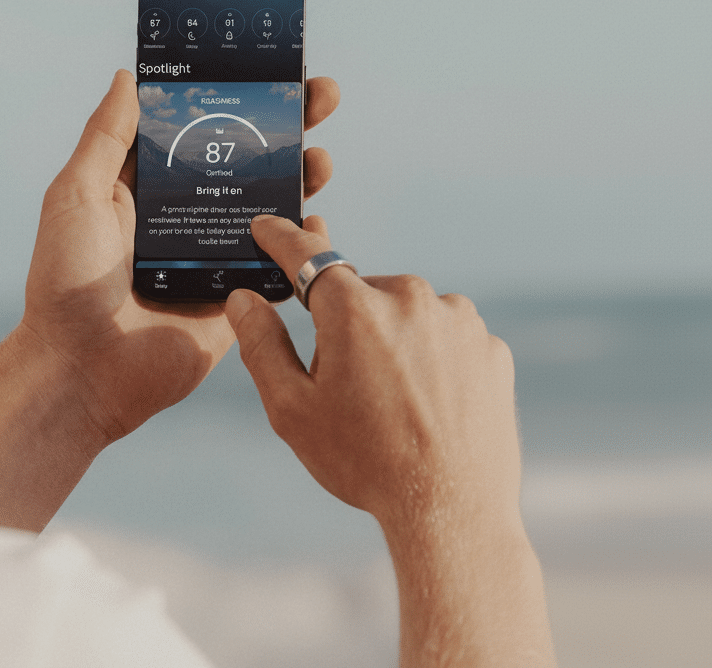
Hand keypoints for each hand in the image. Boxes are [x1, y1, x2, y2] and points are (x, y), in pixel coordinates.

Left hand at [18, 70, 339, 445]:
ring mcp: (212, 260)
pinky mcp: (234, 302)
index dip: (232, 101)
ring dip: (300, 179)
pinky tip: (318, 221)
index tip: (269, 69)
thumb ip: (106, 138)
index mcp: (145, 191)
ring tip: (320, 157)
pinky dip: (303, 245)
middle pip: (244, 164)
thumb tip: (129, 76)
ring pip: (269, 210)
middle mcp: (182, 220)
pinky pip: (277, 268)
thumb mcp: (76, 195)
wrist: (79, 370)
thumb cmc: (64, 282)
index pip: (197, 132)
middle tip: (321, 96)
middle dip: (285, 129)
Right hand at [225, 214, 519, 525]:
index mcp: (353, 308)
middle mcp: (410, 298)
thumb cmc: (363, 461)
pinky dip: (432, 362)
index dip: (281, 237)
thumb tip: (243, 299)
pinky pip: (447, 340)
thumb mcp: (292, 409)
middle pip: (360, 297)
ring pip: (406, 316)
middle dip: (345, 328)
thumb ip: (261, 345)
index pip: (306, 255)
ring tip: (394, 406)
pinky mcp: (490, 347)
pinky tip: (428, 408)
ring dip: (391, 343)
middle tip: (346, 389)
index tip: (266, 225)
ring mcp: (458, 320)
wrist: (450, 509)